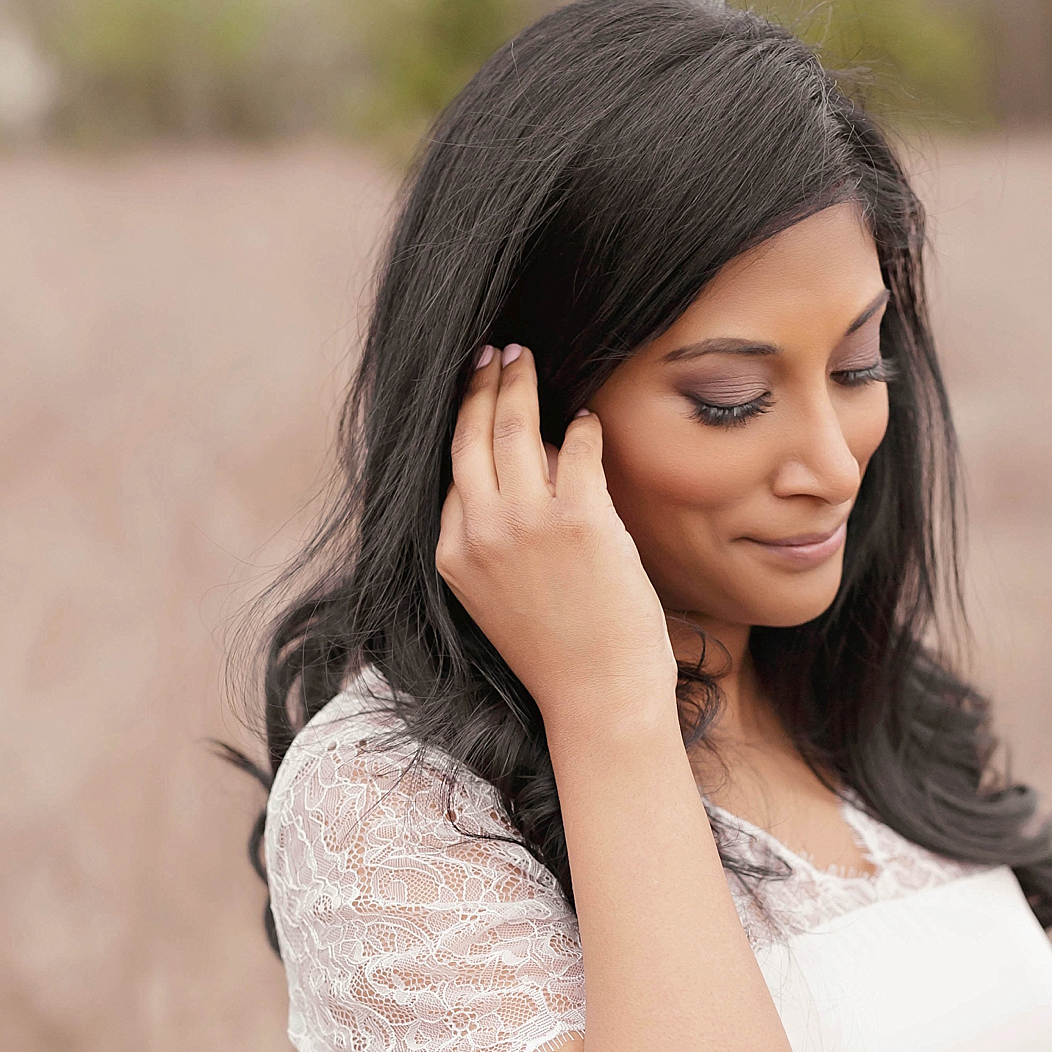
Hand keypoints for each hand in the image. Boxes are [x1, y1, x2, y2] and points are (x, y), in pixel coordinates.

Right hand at [436, 344, 675, 731]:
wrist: (598, 698)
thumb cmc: (559, 654)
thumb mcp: (498, 598)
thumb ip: (492, 541)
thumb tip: (519, 467)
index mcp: (453, 555)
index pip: (453, 472)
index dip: (465, 426)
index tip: (473, 393)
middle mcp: (480, 533)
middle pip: (471, 435)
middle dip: (481, 383)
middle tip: (494, 353)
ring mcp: (527, 524)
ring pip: (515, 427)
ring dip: (521, 384)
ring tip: (527, 360)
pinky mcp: (580, 519)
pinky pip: (577, 447)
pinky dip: (582, 428)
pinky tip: (588, 420)